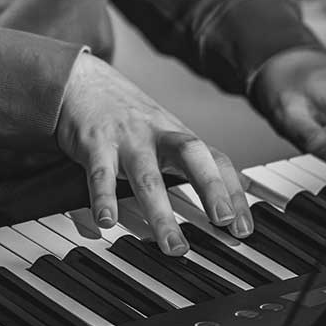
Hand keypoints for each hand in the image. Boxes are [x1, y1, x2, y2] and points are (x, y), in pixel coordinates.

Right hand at [56, 51, 251, 253]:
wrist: (81, 79)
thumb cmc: (124, 114)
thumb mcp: (159, 133)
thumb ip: (182, 164)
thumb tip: (216, 203)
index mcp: (175, 134)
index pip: (215, 159)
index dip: (233, 192)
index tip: (244, 228)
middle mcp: (156, 134)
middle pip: (191, 155)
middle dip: (211, 188)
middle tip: (224, 222)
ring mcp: (126, 138)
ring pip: (148, 175)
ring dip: (162, 213)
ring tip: (172, 246)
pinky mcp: (94, 142)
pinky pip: (100, 173)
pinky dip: (105, 198)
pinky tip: (106, 221)